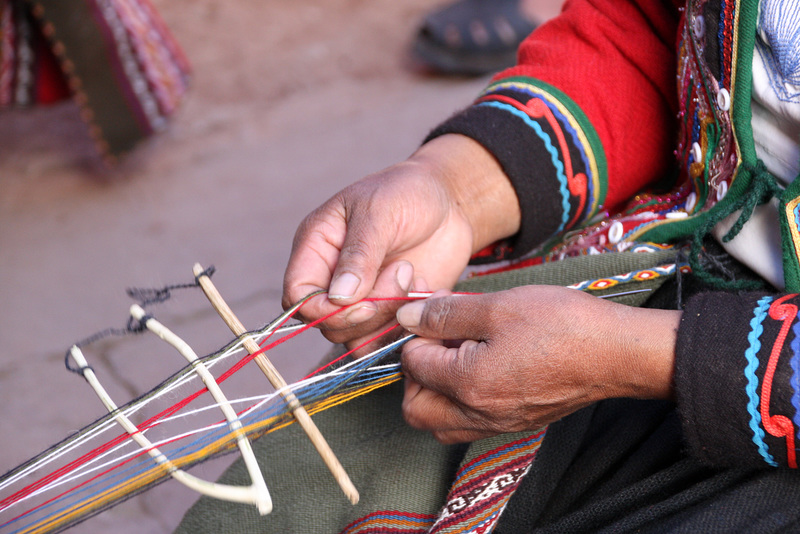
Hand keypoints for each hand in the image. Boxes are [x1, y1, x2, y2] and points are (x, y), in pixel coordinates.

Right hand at [282, 134, 519, 347]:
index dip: (324, 310)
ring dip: (390, 318)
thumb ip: (359, 254)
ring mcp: (362, 299)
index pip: (298, 297)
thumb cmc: (407, 192)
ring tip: (415, 277)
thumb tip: (339, 297)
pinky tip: (426, 291)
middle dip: (369, 311)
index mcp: (316, 249)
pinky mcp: (390, 312)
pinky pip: (387, 340)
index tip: (365, 303)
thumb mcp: (379, 212)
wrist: (449, 200)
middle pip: (328, 324)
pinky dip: (408, 327)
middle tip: (404, 271)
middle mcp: (333, 280)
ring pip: (357, 338)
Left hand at [397, 287, 679, 443]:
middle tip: (435, 343)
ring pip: (440, 424)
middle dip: (414, 374)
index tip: (435, 315)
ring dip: (433, 394)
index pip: (413, 364)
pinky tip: (479, 369)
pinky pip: (469, 426)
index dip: (418, 334)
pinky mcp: (516, 424)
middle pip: (416, 409)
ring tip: (454, 357)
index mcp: (468, 384)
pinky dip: (459, 404)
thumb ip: (446, 313)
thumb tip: (406, 317)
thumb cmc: (562, 325)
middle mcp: (479, 415)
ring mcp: (499, 425)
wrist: (616, 354)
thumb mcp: (498, 306)